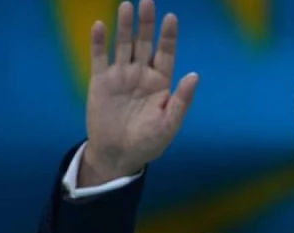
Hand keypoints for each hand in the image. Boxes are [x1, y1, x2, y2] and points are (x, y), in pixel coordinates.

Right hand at [82, 0, 197, 184]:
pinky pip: (100, 58)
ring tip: (127, 6)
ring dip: (125, 27)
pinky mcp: (101, 82)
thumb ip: (181, 100)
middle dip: (146, 24)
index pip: (166, 54)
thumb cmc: (149, 143)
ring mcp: (121, 76)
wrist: (119, 155)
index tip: (171, 18)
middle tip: (148, 2)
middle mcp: (141, 75)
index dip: (168, 36)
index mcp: (161, 83)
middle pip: (144, 43)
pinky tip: (99, 25)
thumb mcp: (169, 124)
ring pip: (123, 46)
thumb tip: (194, 75)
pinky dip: (99, 42)